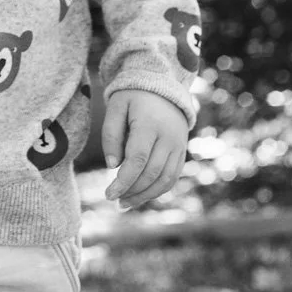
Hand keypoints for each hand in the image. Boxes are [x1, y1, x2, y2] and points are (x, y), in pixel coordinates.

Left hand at [101, 88, 188, 209]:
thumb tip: (112, 166)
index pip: (137, 160)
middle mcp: (169, 137)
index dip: (123, 181)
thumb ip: (111, 134)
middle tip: (113, 200)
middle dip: (132, 191)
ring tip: (125, 204)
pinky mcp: (182, 152)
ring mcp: (179, 146)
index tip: (108, 194)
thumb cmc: (133, 97)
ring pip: (164, 179)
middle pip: (151, 173)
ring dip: (144, 195)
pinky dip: (157, 190)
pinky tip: (140, 196)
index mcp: (150, 124)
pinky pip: (172, 177)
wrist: (163, 87)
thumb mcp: (116, 107)